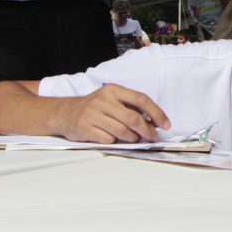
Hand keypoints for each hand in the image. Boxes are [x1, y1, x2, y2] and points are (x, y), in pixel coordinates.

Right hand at [55, 83, 169, 143]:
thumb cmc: (96, 108)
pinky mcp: (85, 128)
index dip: (156, 113)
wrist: (66, 113)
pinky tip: (114, 138)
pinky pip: (109, 139)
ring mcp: (92, 114)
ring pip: (122, 131)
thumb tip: (154, 122)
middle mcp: (102, 100)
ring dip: (133, 138)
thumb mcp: (112, 100)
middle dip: (147, 130)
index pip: (141, 99)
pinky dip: (115, 141)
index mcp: (113, 90)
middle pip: (133, 118)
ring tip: (134, 138)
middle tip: (153, 137)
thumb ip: (131, 108)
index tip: (165, 124)